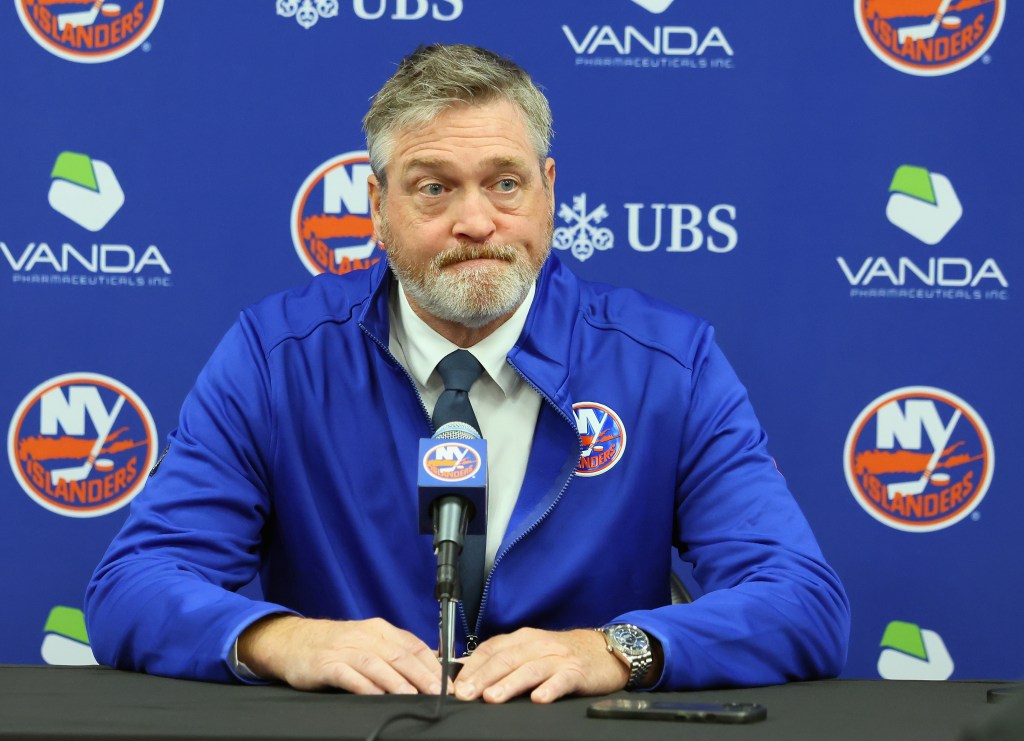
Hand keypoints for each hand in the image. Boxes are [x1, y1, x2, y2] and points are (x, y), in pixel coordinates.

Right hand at [237, 615, 442, 694]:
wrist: (293, 641)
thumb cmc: (336, 645)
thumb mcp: (367, 642)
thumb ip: (393, 653)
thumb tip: (428, 670)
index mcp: (380, 630)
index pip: (413, 645)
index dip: (433, 665)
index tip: (447, 683)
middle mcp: (365, 636)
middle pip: (400, 655)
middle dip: (422, 675)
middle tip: (438, 693)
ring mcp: (345, 650)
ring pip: (377, 664)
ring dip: (397, 681)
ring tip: (413, 696)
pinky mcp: (327, 665)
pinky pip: (349, 675)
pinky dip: (365, 686)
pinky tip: (377, 696)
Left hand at [453, 627, 627, 703]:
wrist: (603, 650)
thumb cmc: (561, 655)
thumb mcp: (530, 651)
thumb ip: (503, 660)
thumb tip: (467, 674)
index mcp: (522, 639)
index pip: (491, 649)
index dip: (471, 667)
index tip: (455, 685)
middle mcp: (538, 645)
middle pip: (505, 659)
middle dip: (482, 677)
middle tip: (466, 694)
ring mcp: (558, 657)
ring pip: (529, 669)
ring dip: (509, 683)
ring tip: (492, 698)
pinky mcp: (577, 672)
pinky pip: (562, 679)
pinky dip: (550, 688)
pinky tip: (539, 699)